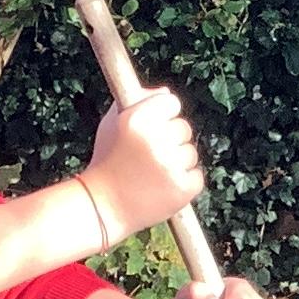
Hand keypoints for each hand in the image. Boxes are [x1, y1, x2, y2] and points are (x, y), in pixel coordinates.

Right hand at [82, 87, 204, 240]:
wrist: (102, 206)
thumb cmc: (107, 162)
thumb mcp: (113, 125)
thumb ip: (137, 101)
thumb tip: (166, 92)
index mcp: (137, 119)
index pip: (171, 102)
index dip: (164, 115)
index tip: (154, 127)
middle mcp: (155, 139)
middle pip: (184, 127)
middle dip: (171, 140)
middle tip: (148, 156)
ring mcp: (170, 165)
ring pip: (191, 153)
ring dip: (177, 162)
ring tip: (152, 174)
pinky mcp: (182, 188)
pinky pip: (196, 176)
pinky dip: (184, 182)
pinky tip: (162, 187)